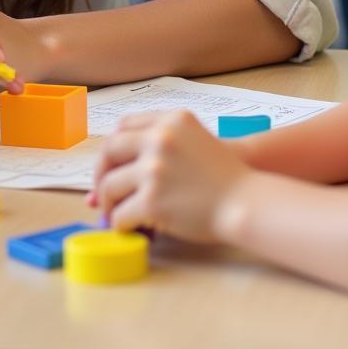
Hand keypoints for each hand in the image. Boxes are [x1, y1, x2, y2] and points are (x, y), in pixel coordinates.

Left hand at [90, 110, 253, 242]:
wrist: (245, 201)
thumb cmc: (222, 176)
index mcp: (171, 121)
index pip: (125, 125)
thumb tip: (116, 165)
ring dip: (108, 202)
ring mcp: (155, 170)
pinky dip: (120, 224)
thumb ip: (160, 142)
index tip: (113, 163)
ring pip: (110, 185)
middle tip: (104, 191)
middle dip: (101, 173)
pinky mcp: (153, 201)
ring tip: (115, 212)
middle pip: (110, 150)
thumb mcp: (194, 139)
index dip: (114, 146)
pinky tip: (129, 227)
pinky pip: (121, 214)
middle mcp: (160, 140)